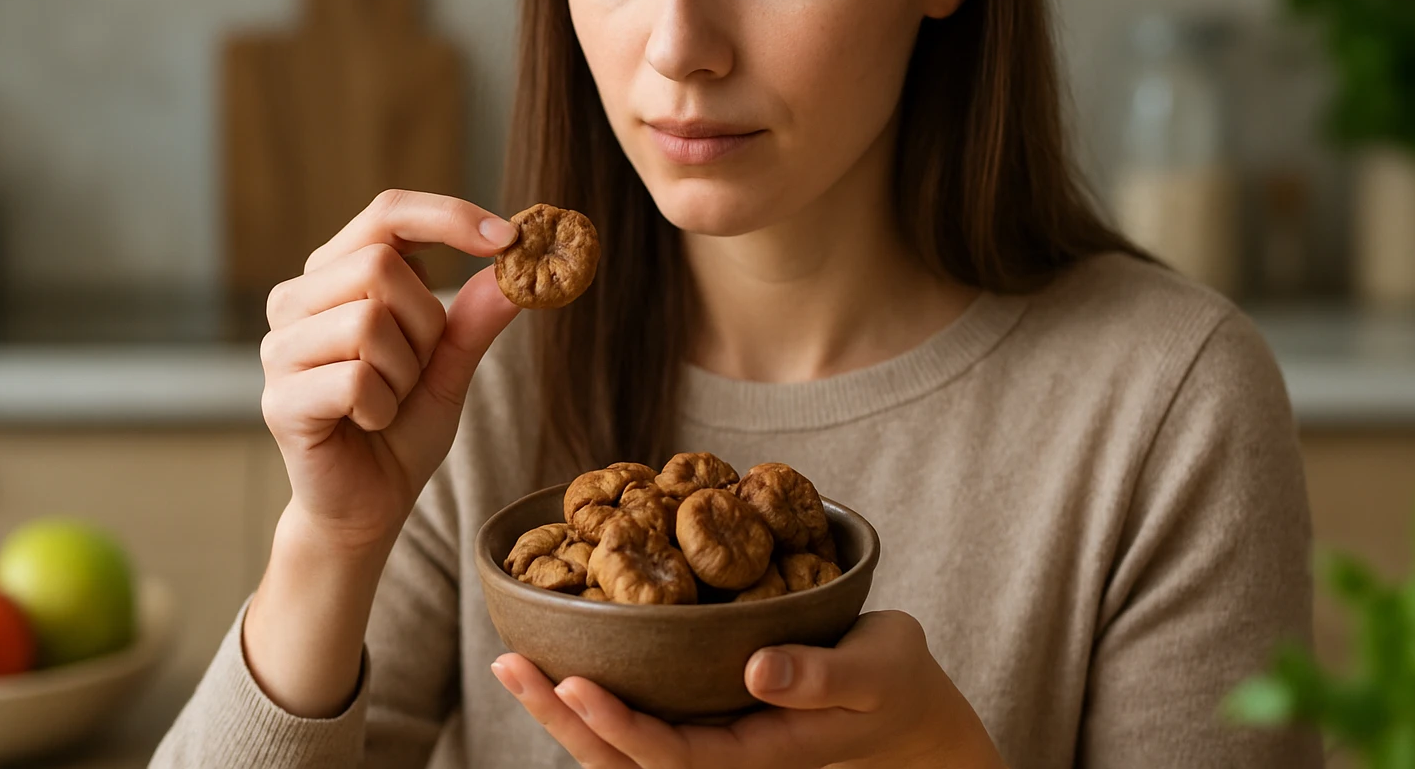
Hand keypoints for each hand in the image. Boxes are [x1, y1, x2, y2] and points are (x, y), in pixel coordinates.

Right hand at [257, 188, 521, 552]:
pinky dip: (383, 407)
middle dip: (426, 322)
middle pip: (382, 264)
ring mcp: (279, 348)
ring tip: (387, 400)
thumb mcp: (451, 364)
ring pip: (369, 320)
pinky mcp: (279, 399)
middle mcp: (295, 300)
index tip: (511, 237)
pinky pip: (357, 379)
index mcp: (333, 275)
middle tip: (417, 368)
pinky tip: (368, 423)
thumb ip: (475, 316)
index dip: (449, 216)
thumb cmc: (403, 426)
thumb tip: (514, 265)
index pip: (387, 213)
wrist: (369, 504)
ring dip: (404, 371)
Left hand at [491, 611, 1007, 768]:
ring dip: (564, 709)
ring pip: (622, 742)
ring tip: (512, 662)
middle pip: (625, 758)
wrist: (906, 706)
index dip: (616, 724)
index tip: (571, 680)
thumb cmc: (896, 681)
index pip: (672, 754)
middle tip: (507, 664)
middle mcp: (724, 752)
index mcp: (758, 752)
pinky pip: (641, 716)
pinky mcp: (707, 713)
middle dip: (562, 717)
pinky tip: (562, 656)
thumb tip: (755, 670)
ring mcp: (712, 736)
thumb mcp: (876, 671)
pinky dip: (596, 692)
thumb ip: (821, 677)